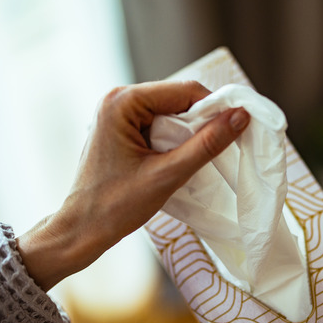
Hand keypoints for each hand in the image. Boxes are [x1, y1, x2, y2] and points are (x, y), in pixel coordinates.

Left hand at [17, 80, 249, 290]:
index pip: (185, 91)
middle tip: (221, 148)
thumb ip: (207, 144)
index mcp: (122, 102)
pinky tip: (182, 160)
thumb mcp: (168, 174)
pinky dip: (175, 140)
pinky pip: (158, 125)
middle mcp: (117, 99)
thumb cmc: (117, 206)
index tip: (238, 129)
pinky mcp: (120, 130)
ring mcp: (117, 114)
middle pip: (178, 99)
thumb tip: (241, 116)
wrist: (81, 231)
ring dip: (189, 133)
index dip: (216, 108)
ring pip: (170, 113)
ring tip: (201, 158)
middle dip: (202, 122)